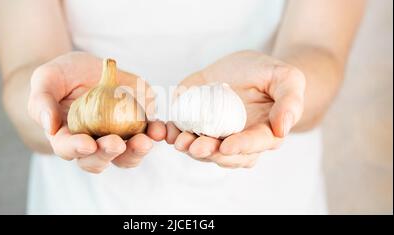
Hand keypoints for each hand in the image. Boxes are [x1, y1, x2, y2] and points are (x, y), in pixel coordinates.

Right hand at [28, 52, 165, 172]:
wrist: (89, 68)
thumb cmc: (62, 76)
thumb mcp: (46, 78)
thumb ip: (42, 100)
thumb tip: (48, 126)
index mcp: (66, 137)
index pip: (68, 149)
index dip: (77, 149)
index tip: (88, 144)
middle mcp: (92, 143)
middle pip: (99, 159)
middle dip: (109, 154)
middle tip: (117, 143)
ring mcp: (117, 136)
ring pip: (127, 155)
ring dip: (137, 152)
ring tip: (145, 141)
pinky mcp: (138, 124)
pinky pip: (148, 135)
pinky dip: (155, 134)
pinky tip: (159, 129)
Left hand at [166, 51, 304, 167]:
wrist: (244, 67)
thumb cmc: (269, 74)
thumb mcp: (287, 79)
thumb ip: (290, 101)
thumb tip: (283, 129)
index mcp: (262, 135)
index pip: (253, 146)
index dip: (241, 147)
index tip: (228, 145)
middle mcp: (236, 141)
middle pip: (223, 154)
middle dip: (209, 152)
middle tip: (196, 146)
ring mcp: (213, 134)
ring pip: (200, 149)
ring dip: (188, 147)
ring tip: (179, 140)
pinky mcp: (193, 123)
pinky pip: (181, 133)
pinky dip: (170, 133)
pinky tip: (163, 130)